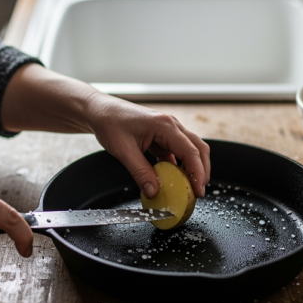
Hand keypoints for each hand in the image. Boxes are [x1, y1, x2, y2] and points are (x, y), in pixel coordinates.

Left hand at [84, 93, 210, 198]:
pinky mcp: (162, 135)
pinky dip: (179, 165)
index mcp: (164, 125)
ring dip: (192, 167)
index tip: (198, 190)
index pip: (190, 151)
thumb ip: (140, 173)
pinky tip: (174, 178)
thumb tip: (154, 192)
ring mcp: (168, 129)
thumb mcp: (123, 151)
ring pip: (190, 149)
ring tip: (189, 187)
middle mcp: (171, 125)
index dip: (198, 173)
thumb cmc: (110, 123)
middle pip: (198, 148)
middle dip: (202, 170)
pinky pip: (177, 151)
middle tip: (198, 192)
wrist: (100, 110)